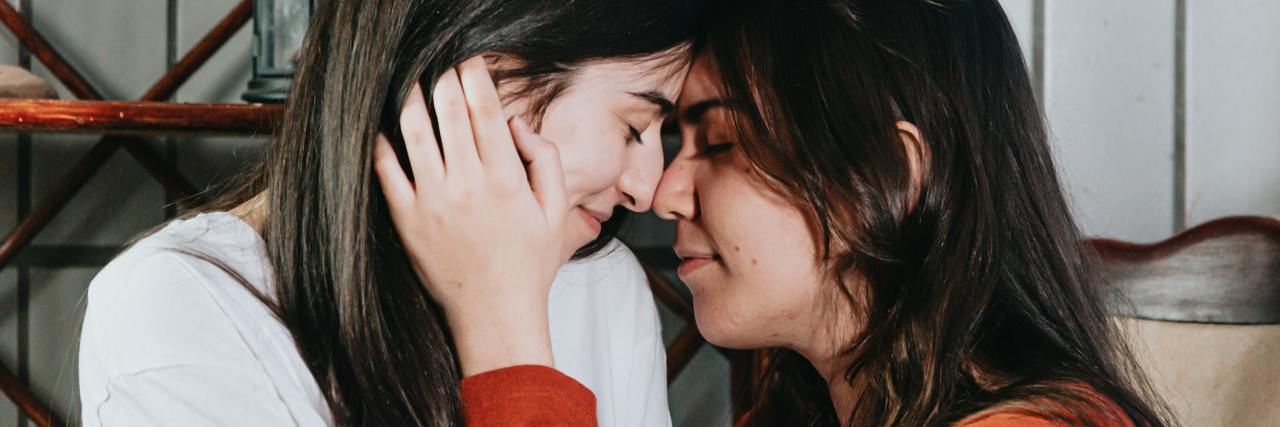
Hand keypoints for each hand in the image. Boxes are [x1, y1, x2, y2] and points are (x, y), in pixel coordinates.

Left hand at [372, 56, 573, 375]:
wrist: (495, 314)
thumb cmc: (528, 266)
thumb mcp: (556, 212)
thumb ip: (546, 162)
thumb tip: (518, 125)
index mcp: (506, 179)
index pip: (486, 110)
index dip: (475, 76)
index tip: (469, 62)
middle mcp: (467, 185)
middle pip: (448, 111)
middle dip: (443, 78)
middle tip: (440, 64)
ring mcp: (433, 201)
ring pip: (413, 133)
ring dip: (410, 100)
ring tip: (410, 83)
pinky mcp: (407, 220)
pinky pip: (387, 171)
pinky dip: (382, 144)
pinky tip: (382, 127)